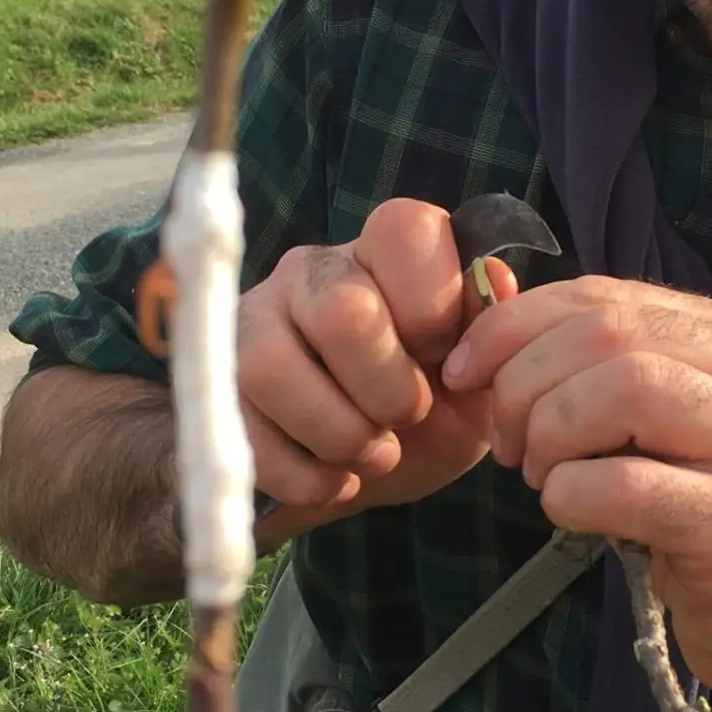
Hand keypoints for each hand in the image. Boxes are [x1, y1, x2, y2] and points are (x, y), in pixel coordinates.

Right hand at [239, 199, 513, 524]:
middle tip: (407, 419)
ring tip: (372, 456)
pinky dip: (301, 475)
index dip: (434, 304)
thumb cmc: (428, 412)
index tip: (445, 356)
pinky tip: (335, 482)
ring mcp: (254, 321)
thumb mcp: (477, 382)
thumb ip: (492, 333)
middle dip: (387, 388)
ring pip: (272, 366)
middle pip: (341, 310)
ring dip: (338, 433)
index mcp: (385, 255)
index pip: (405, 229)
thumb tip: (494, 280)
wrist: (361, 470)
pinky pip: (238, 426)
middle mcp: (314, 272)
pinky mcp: (216, 382)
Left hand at [442, 276, 711, 709]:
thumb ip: (599, 365)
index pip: (609, 297)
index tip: (466, 370)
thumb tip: (491, 303)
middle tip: (505, 442)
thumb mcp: (665, 428)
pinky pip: (624, 485)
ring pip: (621, 391)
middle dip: (524, 384)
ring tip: (541, 476)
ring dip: (548, 435)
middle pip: (608, 336)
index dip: (517, 325)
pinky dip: (568, 494)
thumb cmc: (710, 526)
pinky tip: (569, 513)